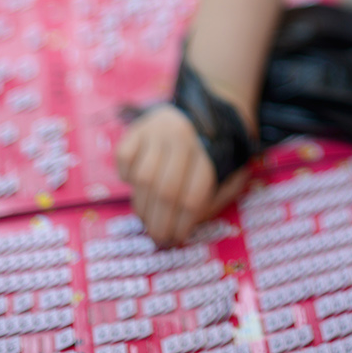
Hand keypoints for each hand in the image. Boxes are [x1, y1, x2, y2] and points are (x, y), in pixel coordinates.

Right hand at [115, 104, 248, 245]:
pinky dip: (126, 176)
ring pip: (143, 178)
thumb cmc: (209, 154)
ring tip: (146, 216)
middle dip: (159, 223)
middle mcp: (183, 137)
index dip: (183, 225)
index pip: (194, 196)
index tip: (177, 239)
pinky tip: (137, 182)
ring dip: (142, 205)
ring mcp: (157, 129)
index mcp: (209, 151)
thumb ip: (218, 198)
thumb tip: (195, 223)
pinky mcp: (136, 128)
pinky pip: (124, 158)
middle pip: (167, 190)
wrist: (198, 113)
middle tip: (157, 238)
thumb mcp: (227, 173)